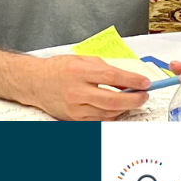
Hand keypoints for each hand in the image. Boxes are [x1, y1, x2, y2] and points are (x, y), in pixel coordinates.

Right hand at [32, 56, 150, 120]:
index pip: (112, 77)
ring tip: (132, 100)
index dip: (132, 80)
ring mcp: (75, 107)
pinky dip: (112, 115)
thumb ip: (104, 68)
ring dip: (125, 108)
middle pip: (113, 100)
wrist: (35, 82)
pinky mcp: (74, 118)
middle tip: (143, 95)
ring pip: (109, 112)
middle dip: (134, 99)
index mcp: (78, 71)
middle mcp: (76, 90)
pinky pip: (100, 120)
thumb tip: (126, 80)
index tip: (145, 83)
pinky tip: (117, 108)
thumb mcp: (81, 60)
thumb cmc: (58, 69)